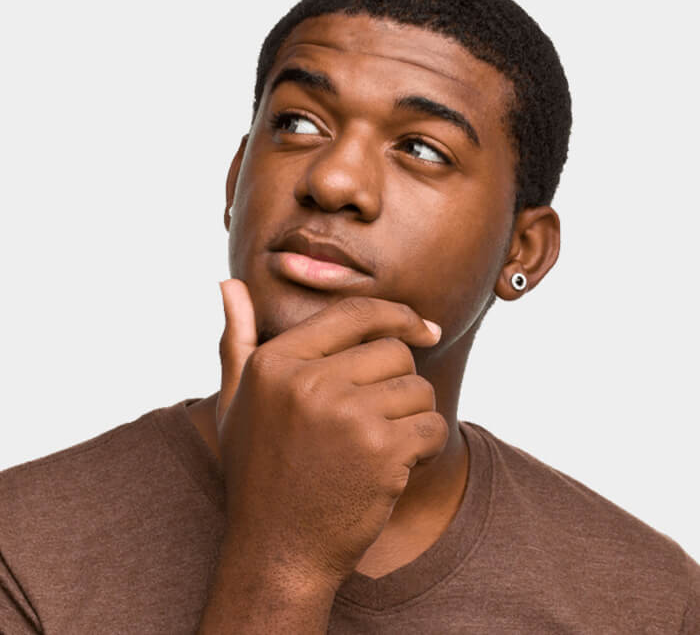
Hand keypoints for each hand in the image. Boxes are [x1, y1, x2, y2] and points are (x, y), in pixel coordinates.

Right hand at [216, 278, 446, 590]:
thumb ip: (235, 341)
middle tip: (378, 418)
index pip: (355, 313)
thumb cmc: (258, 474)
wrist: (277, 554)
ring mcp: (345, 414)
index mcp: (275, 362)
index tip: (423, 328)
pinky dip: (427, 447)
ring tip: (379, 446)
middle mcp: (307, 380)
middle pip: (394, 351)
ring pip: (418, 388)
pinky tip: (397, 467)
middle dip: (398, 383)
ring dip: (413, 417)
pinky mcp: (381, 450)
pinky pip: (433, 426)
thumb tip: (228, 284)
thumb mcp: (235, 403)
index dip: (398, 315)